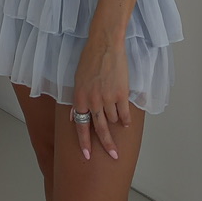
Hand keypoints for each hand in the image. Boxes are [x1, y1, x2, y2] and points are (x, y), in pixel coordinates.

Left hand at [70, 35, 130, 160]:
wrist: (104, 45)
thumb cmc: (89, 60)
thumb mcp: (77, 80)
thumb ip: (78, 100)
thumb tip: (74, 116)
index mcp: (79, 98)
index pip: (81, 127)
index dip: (84, 143)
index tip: (87, 156)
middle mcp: (93, 101)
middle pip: (100, 129)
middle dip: (107, 145)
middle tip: (113, 155)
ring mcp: (107, 98)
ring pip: (113, 120)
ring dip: (115, 122)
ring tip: (117, 118)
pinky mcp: (121, 94)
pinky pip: (124, 114)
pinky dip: (126, 120)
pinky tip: (127, 124)